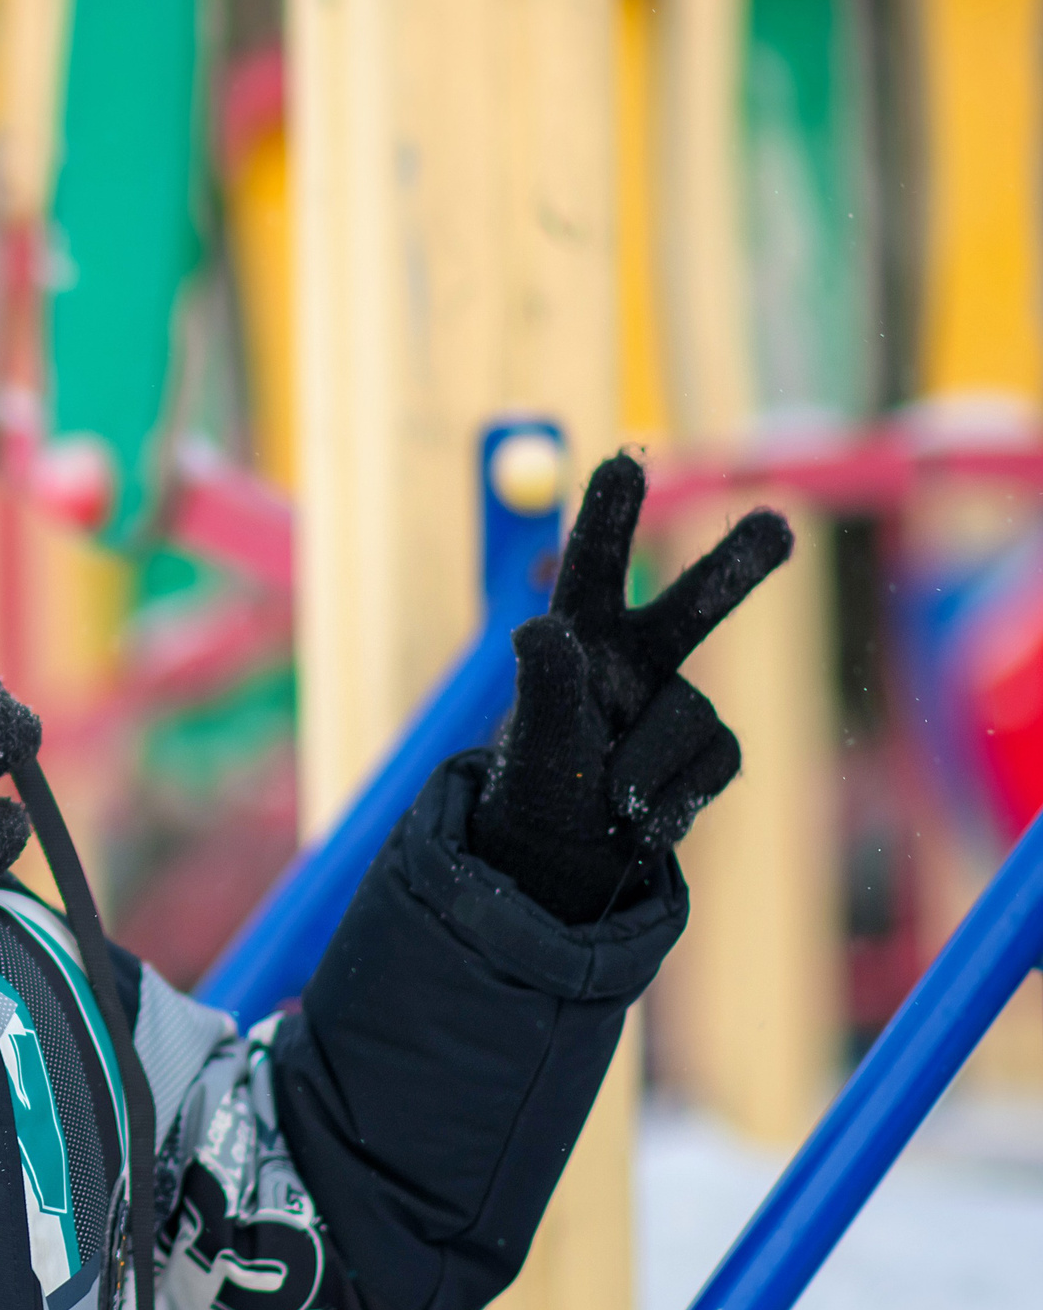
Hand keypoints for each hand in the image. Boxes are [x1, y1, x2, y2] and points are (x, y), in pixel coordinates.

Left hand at [467, 453, 791, 923]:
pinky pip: (712, 766)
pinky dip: (671, 803)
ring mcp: (678, 698)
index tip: (623, 463)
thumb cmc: (539, 779)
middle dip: (734, 567)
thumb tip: (543, 630)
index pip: (592, 567)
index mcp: (578, 634)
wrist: (566, 846)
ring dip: (641, 771)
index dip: (608, 516)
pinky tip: (637, 822)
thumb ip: (544, 685)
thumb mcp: (535, 738)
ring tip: (604, 800)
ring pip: (687, 722)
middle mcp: (634, 653)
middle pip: (693, 603)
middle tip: (775, 524)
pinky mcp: (711, 748)